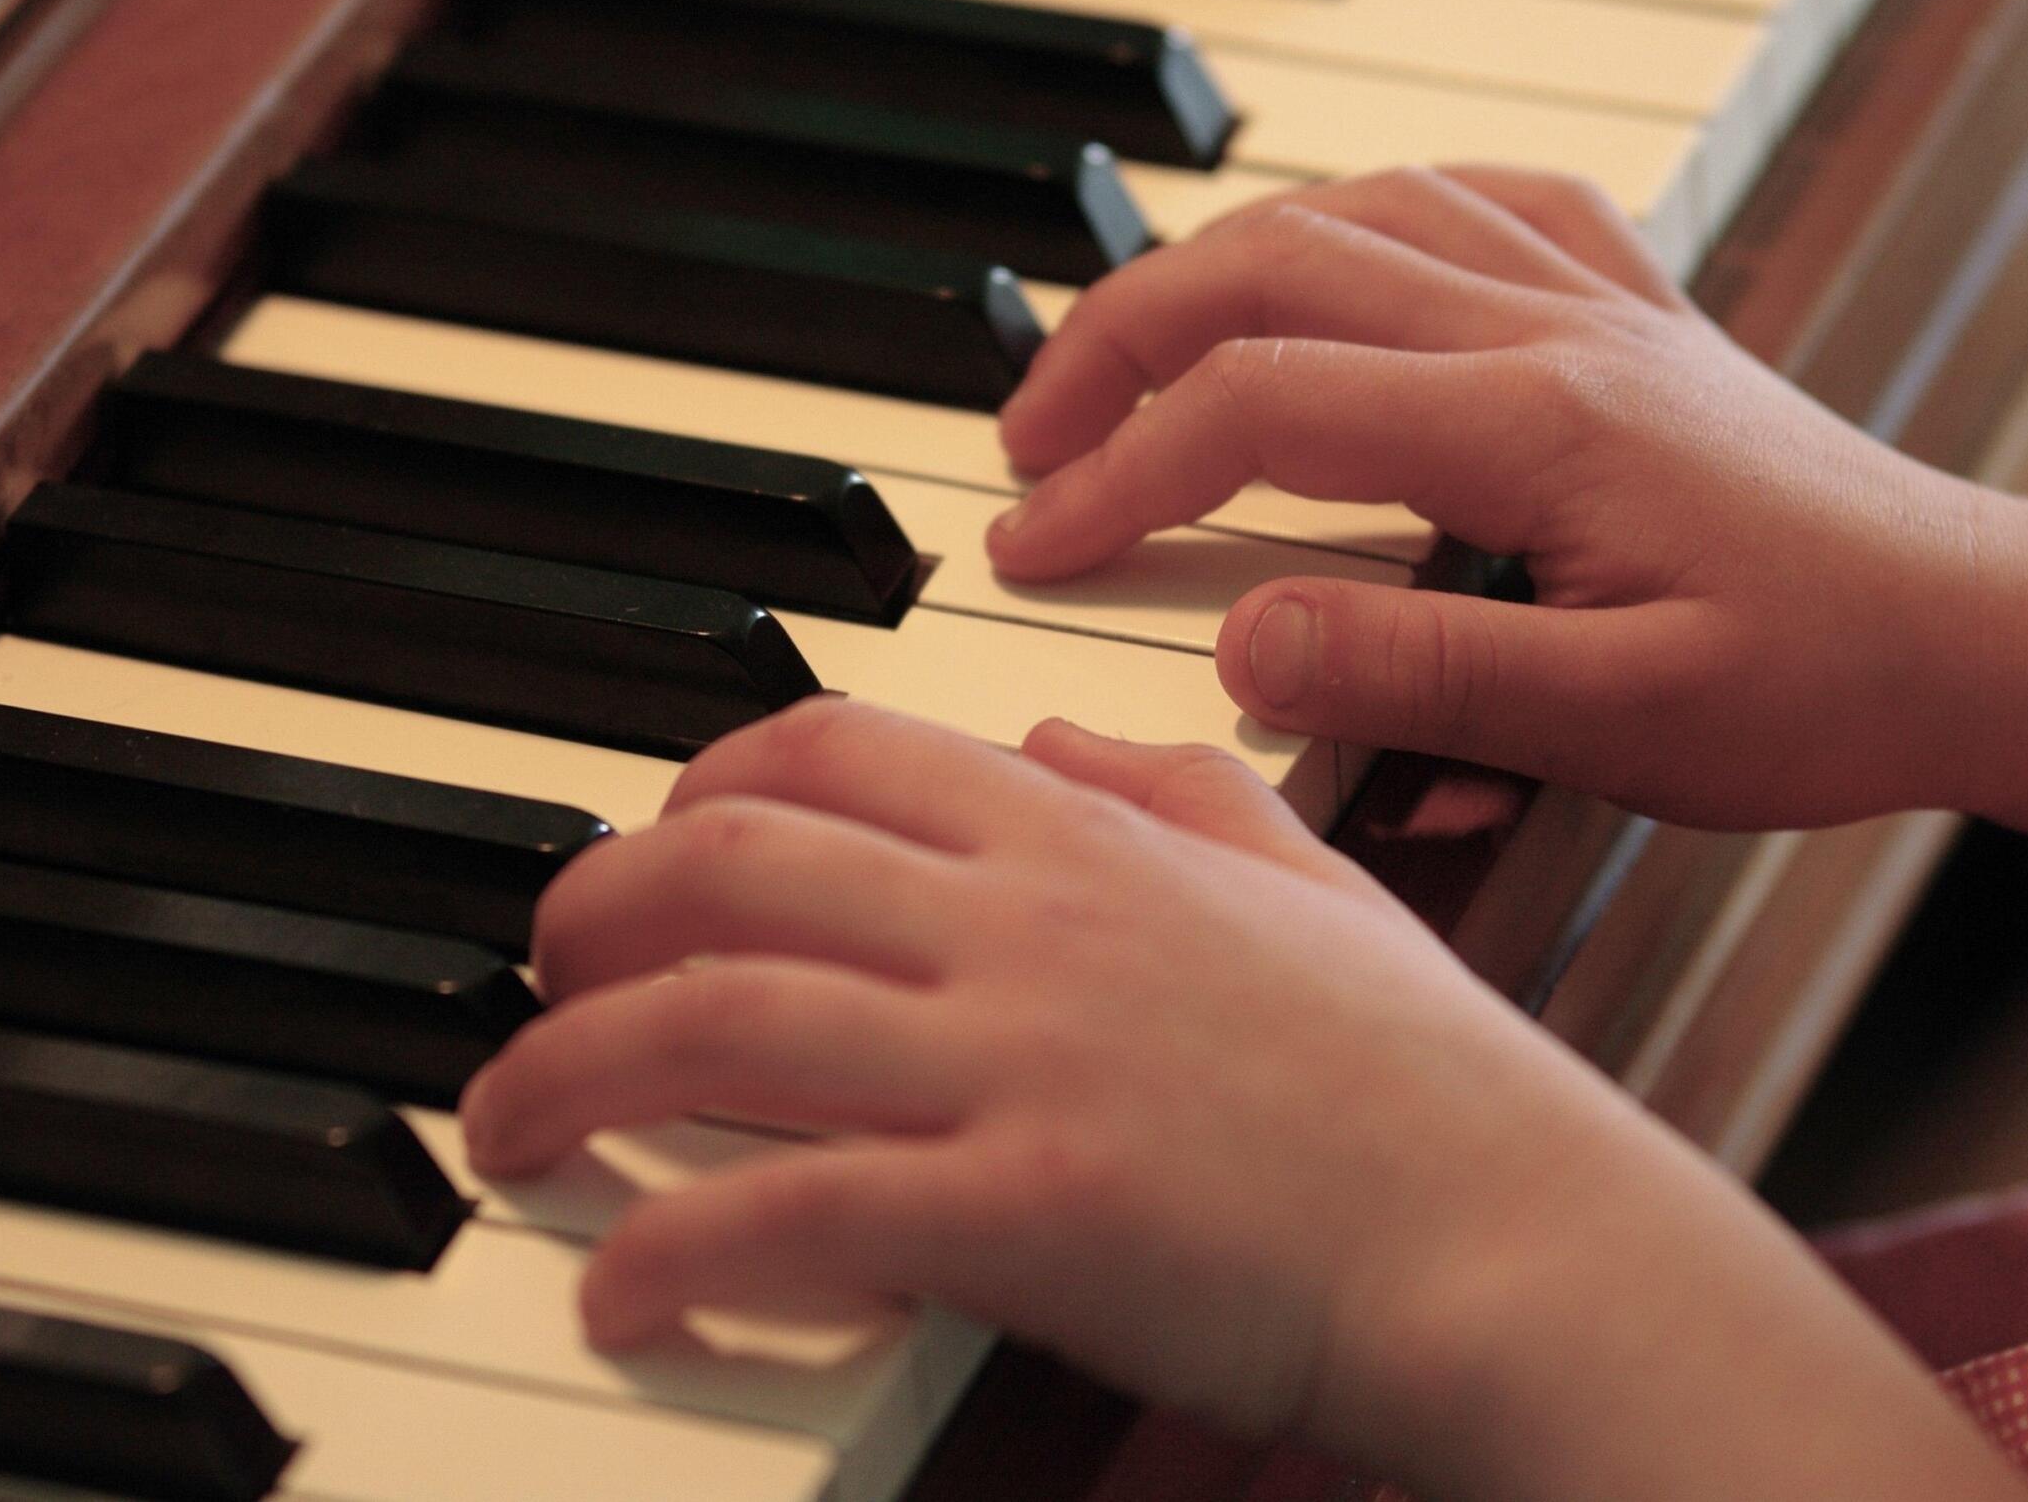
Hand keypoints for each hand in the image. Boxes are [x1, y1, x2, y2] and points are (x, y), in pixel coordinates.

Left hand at [460, 701, 2027, 1501]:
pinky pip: (791, 1213)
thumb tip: (1062, 735)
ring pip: (720, 1022)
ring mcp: (1021, 1059)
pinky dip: (673, 1250)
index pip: (835, 749)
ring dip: (571, 1072)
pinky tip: (618, 1291)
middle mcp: (1030, 923)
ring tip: (507, 1129)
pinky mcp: (1025, 1210)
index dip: (697, 786)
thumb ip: (1176, 785)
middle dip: (591, 913)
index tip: (646, 845)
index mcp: (1086, 838)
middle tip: (540, 976)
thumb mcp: (1308, 877)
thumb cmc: (1426, 1078)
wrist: (1520, 1233)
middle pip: (733, 868)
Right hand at [988, 167, 2027, 828]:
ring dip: (1208, 264)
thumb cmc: (1826, 688)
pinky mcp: (1624, 306)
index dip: (1120, 472)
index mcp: (1537, 423)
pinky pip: (1470, 195)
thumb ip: (1428, 681)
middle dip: (1117, 342)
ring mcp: (1590, 297)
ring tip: (1123, 350)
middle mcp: (1550, 326)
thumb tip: (1243, 641)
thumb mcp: (1629, 726)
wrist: (1981, 631)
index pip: (1262, 409)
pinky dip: (1361, 208)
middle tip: (1025, 434)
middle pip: (1272, 265)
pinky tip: (1327, 251)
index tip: (1033, 545)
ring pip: (1351, 206)